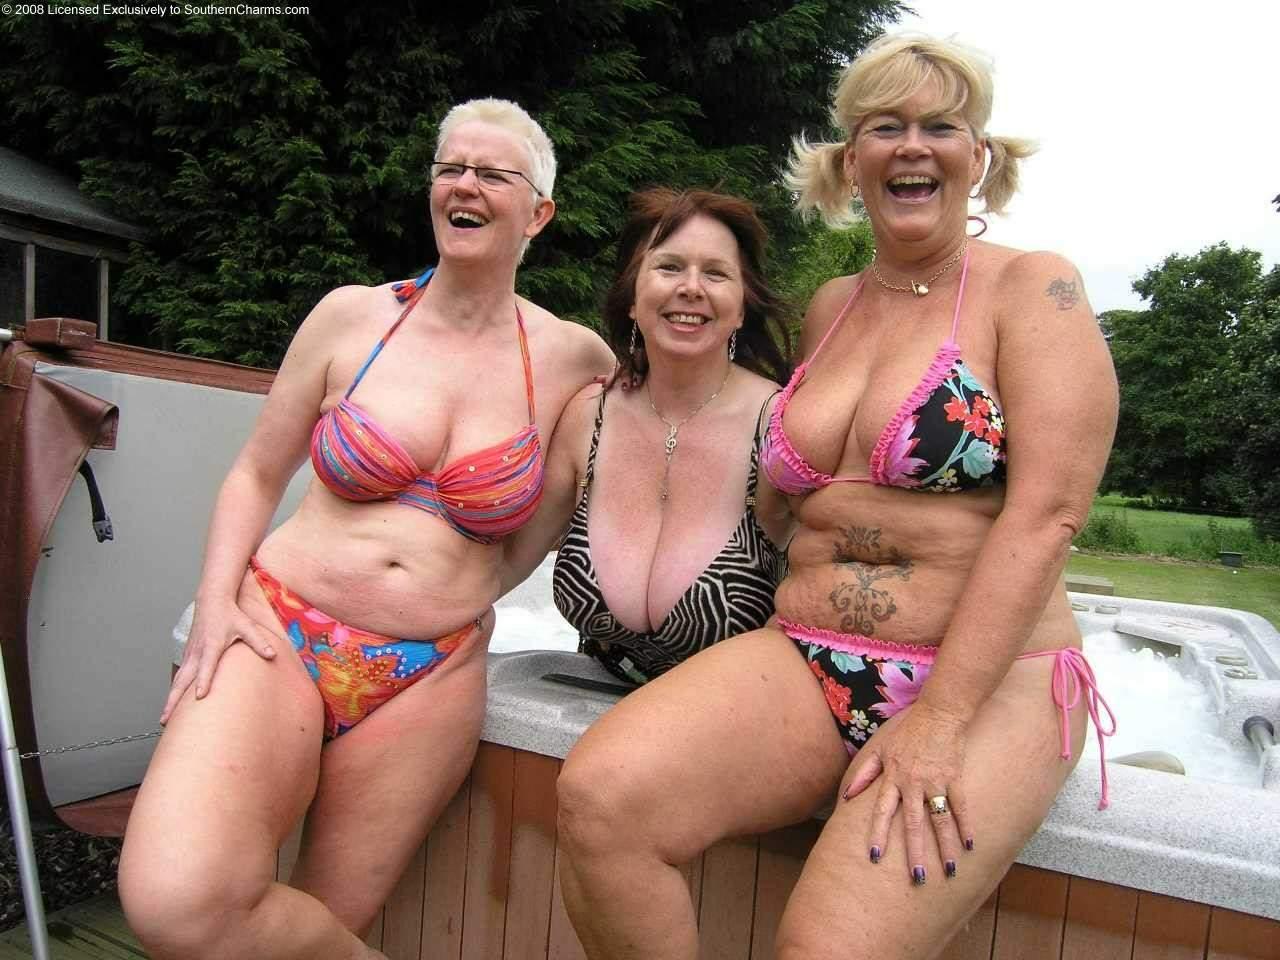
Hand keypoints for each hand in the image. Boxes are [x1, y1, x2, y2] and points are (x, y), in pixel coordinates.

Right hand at [160, 597, 277, 723]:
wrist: (211, 601)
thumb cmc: (230, 615)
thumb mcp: (247, 626)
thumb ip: (259, 642)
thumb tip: (273, 655)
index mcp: (212, 645)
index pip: (207, 666)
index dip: (204, 681)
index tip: (199, 696)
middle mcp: (197, 652)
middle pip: (183, 680)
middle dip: (174, 701)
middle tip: (166, 720)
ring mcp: (190, 655)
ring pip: (178, 681)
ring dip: (170, 699)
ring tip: (164, 719)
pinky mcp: (187, 656)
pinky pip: (179, 677)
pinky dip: (173, 691)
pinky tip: (171, 704)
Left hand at [841, 701, 973, 884]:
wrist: (939, 712)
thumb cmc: (908, 732)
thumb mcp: (880, 749)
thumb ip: (865, 774)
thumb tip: (847, 796)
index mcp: (893, 777)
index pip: (883, 810)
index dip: (879, 833)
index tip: (875, 856)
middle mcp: (913, 783)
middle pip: (913, 823)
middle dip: (915, 852)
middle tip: (917, 878)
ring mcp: (936, 781)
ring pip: (940, 820)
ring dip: (944, 846)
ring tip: (948, 870)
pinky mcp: (955, 777)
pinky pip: (961, 806)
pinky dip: (965, 826)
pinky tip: (969, 846)